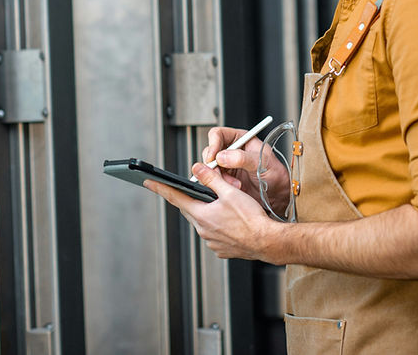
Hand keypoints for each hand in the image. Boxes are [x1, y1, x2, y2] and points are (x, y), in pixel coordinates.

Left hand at [144, 163, 280, 260]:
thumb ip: (211, 178)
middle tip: (193, 190)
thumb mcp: (230, 192)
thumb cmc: (252, 218)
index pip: (175, 197)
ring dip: (207, 212)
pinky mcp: (222, 249)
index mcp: (202, 215)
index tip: (149, 182)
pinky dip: (218, 225)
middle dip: (190, 199)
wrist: (267, 241)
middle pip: (190, 209)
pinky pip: (214, 233)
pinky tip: (231, 220)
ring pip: (203, 221)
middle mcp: (203, 230)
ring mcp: (212, 241)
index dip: (161, 188)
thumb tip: (197, 168)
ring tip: (223, 206)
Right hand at [202, 126, 290, 214]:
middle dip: (214, 164)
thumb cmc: (275, 174)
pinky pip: (213, 179)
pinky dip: (220, 184)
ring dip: (219, 177)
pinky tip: (234, 188)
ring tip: (235, 184)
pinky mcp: (225, 178)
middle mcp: (232, 150)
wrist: (277, 194)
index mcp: (241, 139)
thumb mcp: (261, 163)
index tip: (213, 157)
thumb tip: (222, 156)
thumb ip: (242, 158)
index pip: (218, 134)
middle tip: (220, 174)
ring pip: (210, 167)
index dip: (213, 144)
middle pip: (210, 151)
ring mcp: (227, 164)